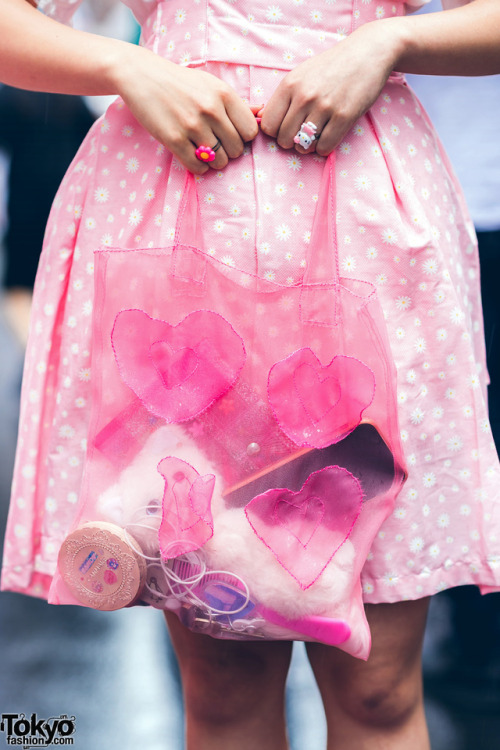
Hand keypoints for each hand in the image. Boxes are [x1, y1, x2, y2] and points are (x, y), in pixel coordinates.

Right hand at [113, 46, 258, 173]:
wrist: (142, 76)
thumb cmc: (182, 83)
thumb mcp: (212, 85)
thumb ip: (237, 103)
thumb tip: (262, 115)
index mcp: (224, 94)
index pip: (250, 132)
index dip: (243, 138)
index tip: (231, 134)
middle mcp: (211, 110)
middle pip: (237, 150)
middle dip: (228, 151)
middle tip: (215, 143)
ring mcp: (192, 126)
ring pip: (220, 161)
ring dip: (214, 161)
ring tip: (203, 149)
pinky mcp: (173, 139)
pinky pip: (198, 167)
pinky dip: (198, 166)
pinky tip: (192, 155)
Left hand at [259, 21, 401, 155]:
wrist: (368, 52)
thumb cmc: (332, 66)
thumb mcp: (301, 74)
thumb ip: (284, 96)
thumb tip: (264, 119)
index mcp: (289, 85)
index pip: (268, 125)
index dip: (276, 131)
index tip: (286, 127)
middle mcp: (304, 96)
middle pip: (283, 139)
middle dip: (291, 141)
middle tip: (301, 134)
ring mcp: (324, 107)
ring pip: (303, 146)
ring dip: (308, 147)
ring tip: (315, 136)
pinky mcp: (344, 116)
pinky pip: (324, 147)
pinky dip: (324, 148)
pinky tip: (328, 137)